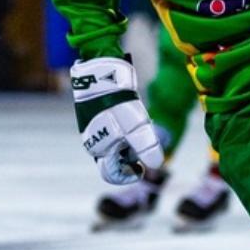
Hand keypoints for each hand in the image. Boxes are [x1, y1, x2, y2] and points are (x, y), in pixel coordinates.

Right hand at [71, 55, 163, 184]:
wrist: (102, 73)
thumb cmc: (118, 101)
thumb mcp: (136, 126)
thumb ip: (145, 147)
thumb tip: (156, 166)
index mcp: (99, 149)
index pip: (112, 175)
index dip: (128, 176)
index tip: (141, 168)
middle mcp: (92, 143)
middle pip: (115, 159)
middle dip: (131, 154)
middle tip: (142, 138)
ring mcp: (92, 129)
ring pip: (113, 145)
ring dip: (127, 141)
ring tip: (136, 122)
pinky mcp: (94, 117)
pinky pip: (110, 130)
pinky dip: (122, 129)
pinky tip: (129, 113)